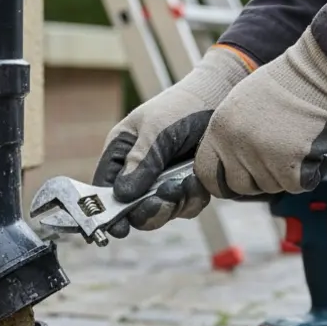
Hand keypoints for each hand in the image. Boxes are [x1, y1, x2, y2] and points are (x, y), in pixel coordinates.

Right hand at [92, 45, 253, 237]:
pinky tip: (198, 180)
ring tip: (187, 182)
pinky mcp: (186, 186)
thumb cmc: (181, 107)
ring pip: (161, 212)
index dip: (108, 212)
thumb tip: (122, 195)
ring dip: (175, 203)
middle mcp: (138, 171)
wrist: (221, 98)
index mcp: (120, 154)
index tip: (119, 227)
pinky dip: (192, 199)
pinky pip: (185, 207)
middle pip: (133, 209)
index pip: (105, 190)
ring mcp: (162, 181)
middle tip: (165, 200)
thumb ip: (140, 162)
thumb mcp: (156, 130)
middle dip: (150, 210)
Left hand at [195, 27, 326, 196]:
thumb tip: (227, 168)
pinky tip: (308, 151)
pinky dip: (305, 174)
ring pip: (269, 186)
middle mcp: (236, 144)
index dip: (222, 180)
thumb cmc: (284, 86)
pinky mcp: (289, 164)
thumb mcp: (241, 105)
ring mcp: (261, 155)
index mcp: (219, 128)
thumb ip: (230, 137)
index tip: (236, 179)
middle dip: (256, 180)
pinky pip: (293, 186)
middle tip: (274, 162)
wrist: (316, 75)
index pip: (205, 173)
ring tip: (294, 145)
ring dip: (284, 174)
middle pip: (239, 185)